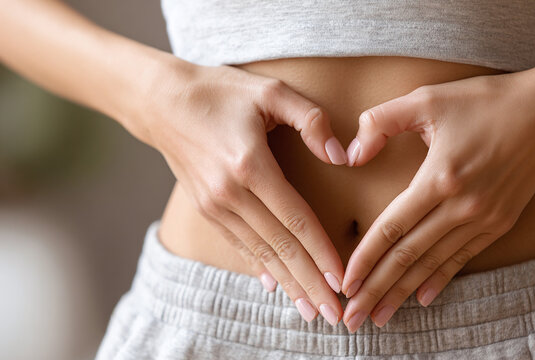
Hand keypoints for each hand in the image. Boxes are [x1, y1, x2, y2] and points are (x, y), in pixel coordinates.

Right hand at [137, 63, 347, 325]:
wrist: (162, 100)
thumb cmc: (220, 91)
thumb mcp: (270, 91)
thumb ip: (311, 120)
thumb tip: (341, 156)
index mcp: (249, 166)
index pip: (295, 219)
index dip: (320, 252)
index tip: (341, 279)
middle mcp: (230, 194)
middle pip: (279, 247)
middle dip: (309, 283)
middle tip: (333, 315)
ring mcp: (215, 205)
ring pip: (260, 253)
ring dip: (287, 283)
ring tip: (310, 311)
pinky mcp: (207, 208)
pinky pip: (239, 244)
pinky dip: (260, 267)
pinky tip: (275, 287)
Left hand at [339, 62, 534, 331]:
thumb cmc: (484, 101)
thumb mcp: (426, 98)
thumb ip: (380, 122)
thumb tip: (351, 155)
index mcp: (440, 178)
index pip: (392, 228)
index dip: (366, 259)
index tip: (345, 284)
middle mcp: (462, 206)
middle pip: (409, 256)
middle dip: (377, 290)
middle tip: (353, 318)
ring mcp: (484, 218)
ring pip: (434, 264)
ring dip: (404, 292)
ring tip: (380, 316)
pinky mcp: (500, 222)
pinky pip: (463, 258)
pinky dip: (440, 279)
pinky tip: (423, 297)